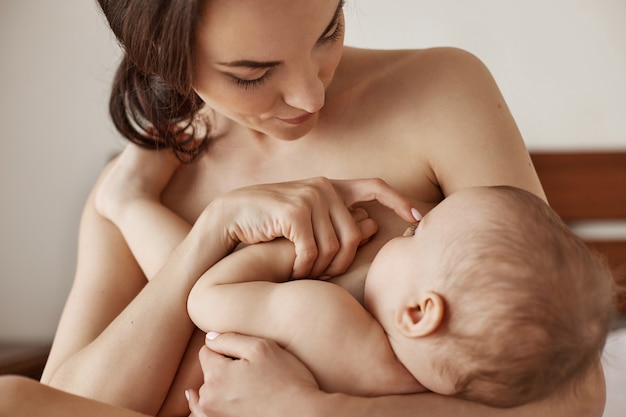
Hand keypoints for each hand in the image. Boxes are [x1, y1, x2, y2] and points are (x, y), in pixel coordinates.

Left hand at [186, 333, 318, 416]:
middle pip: (207, 372)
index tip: (245, 356)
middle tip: (251, 373)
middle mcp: (209, 398)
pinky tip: (202, 398)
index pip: (207, 350)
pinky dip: (205, 405)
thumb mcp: (261, 347)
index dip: (226, 348)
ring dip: (219, 387)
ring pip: (208, 391)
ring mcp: (214, 416)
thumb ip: (230, 339)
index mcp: (216, 374)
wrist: (303, 415)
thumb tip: (210, 338)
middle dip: (223, 368)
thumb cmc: (286, 380)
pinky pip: (203, 413)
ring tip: (244, 389)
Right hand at [210, 177, 418, 277]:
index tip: (419, 218)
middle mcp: (323, 186)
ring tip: (303, 272)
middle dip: (342, 262)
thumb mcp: (305, 215)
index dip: (399, 201)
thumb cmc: (269, 222)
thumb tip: (370, 229)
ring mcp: (309, 197)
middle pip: (354, 234)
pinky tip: (293, 270)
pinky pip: (312, 252)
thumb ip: (333, 218)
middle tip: (324, 275)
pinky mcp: (294, 211)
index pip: (375, 186)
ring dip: (319, 268)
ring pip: (333, 247)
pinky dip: (304, 268)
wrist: (230, 216)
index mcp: (330, 186)